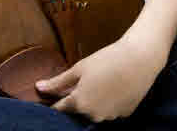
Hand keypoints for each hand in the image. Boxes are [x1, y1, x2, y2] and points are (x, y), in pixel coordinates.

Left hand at [35, 35, 167, 122]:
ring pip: (96, 110)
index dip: (55, 101)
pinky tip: (114, 85)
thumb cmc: (106, 60)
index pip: (61, 108)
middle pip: (80, 109)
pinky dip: (110, 101)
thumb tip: (38, 88)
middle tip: (85, 79)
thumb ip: (58, 82)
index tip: (51, 97)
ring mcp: (110, 117)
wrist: (139, 59)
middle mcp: (93, 115)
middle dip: (78, 98)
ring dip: (95, 100)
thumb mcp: (79, 68)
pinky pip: (111, 110)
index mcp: (79, 103)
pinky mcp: (124, 114)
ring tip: (102, 79)